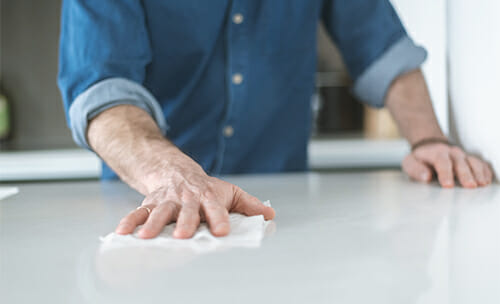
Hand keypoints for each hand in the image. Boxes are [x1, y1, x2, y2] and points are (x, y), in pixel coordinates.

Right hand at [114, 159, 275, 238]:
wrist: (176, 171)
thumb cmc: (205, 187)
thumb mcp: (229, 191)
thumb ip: (248, 204)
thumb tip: (270, 214)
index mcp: (207, 196)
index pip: (216, 209)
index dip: (219, 219)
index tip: (222, 231)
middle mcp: (186, 198)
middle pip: (186, 211)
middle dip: (184, 222)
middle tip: (182, 235)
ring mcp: (166, 200)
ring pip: (159, 211)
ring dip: (152, 224)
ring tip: (146, 237)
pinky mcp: (150, 203)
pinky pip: (138, 211)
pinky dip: (130, 221)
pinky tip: (122, 232)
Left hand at [402, 143, 492, 187]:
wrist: (429, 147)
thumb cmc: (420, 159)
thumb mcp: (410, 162)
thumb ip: (415, 169)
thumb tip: (426, 177)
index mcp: (436, 153)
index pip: (442, 162)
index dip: (445, 173)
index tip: (448, 185)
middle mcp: (452, 153)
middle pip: (460, 162)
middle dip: (466, 174)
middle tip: (470, 186)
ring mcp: (463, 156)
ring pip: (473, 162)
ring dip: (478, 173)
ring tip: (482, 184)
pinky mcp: (470, 160)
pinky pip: (481, 164)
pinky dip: (485, 171)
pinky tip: (486, 180)